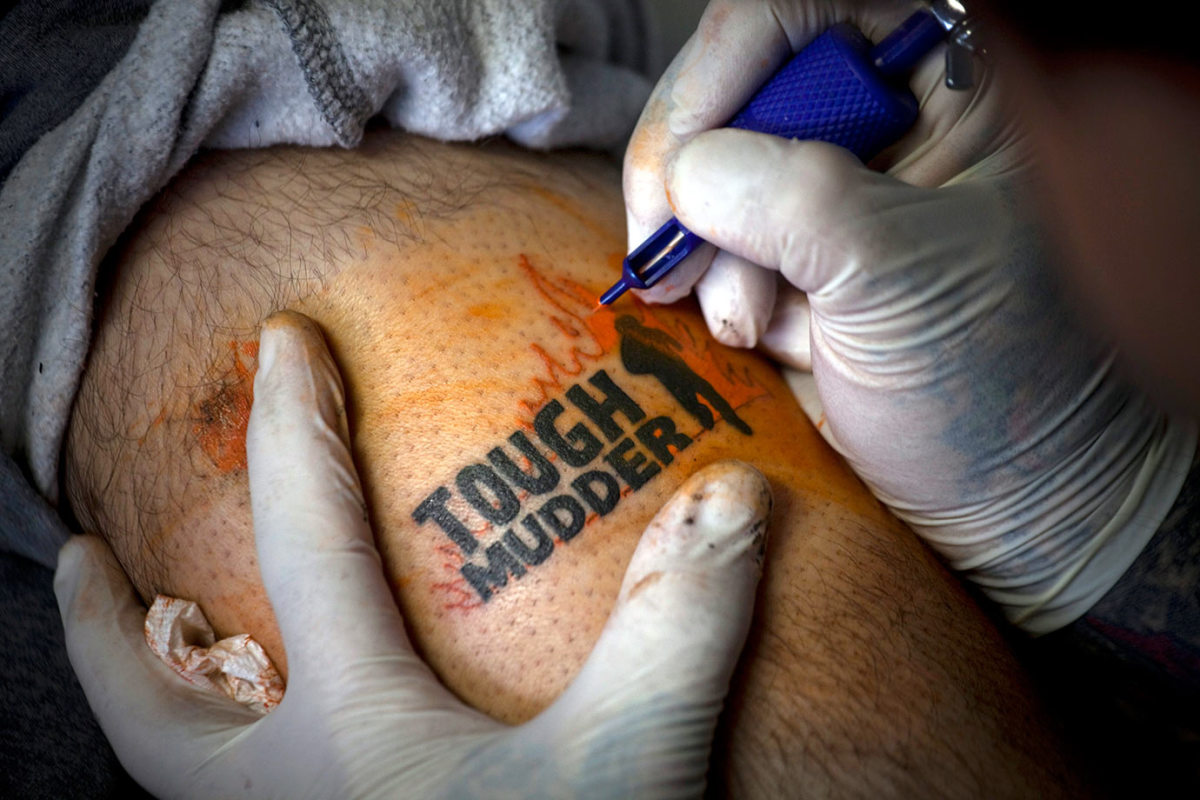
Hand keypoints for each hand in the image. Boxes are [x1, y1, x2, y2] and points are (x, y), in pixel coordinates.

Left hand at [55, 310, 772, 798]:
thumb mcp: (627, 772)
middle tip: (82, 552)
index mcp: (348, 738)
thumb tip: (737, 498)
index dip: (299, 425)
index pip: (307, 542)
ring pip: (167, 783)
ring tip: (138, 647)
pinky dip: (219, 781)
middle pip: (148, 709)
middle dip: (106, 621)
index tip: (284, 337)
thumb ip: (679, 632)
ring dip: (142, 704)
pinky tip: (261, 763)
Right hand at [624, 0, 1000, 356]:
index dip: (719, 75)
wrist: (999, 501)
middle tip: (680, 260)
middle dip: (704, 185)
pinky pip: (710, 242)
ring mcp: (831, 193)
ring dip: (710, 256)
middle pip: (736, 91)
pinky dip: (715, 293)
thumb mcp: (900, 274)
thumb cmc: (994, 387)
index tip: (678, 166)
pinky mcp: (791, 257)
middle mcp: (885, 123)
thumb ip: (793, 200)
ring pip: (709, 174)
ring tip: (757, 325)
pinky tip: (767, 339)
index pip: (799, 17)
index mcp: (950, 86)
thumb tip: (688, 172)